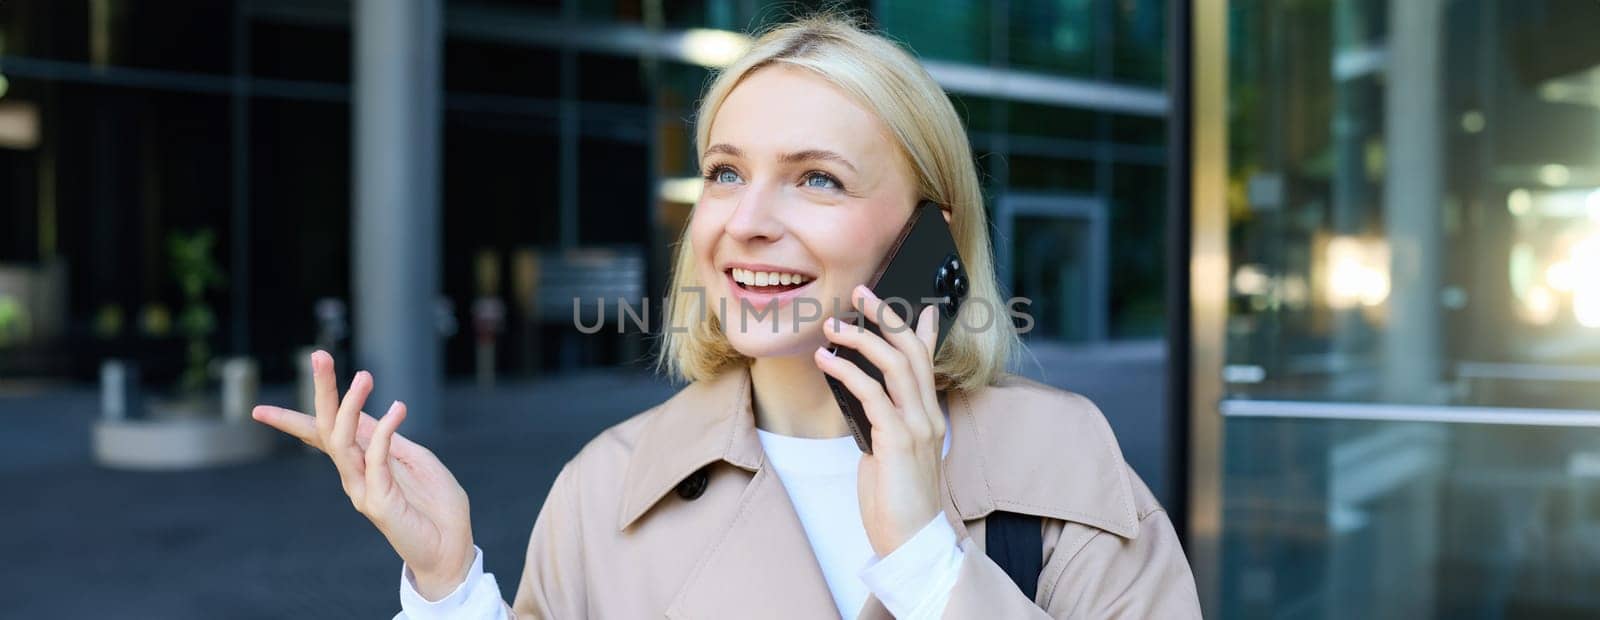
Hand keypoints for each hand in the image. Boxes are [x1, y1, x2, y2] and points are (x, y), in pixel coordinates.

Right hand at [250, 351, 474, 599]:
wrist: (452, 547)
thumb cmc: (436, 506)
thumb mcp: (415, 461)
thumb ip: (389, 440)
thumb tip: (365, 414)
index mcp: (360, 464)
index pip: (320, 436)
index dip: (292, 421)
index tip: (258, 411)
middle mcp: (354, 475)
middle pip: (325, 428)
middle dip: (322, 392)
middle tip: (319, 356)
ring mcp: (362, 488)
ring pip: (342, 439)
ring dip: (350, 404)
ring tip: (365, 376)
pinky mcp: (379, 500)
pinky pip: (376, 458)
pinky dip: (384, 430)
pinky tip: (398, 408)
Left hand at [813, 285, 944, 556]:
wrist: (911, 541)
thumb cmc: (896, 501)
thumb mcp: (890, 452)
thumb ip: (884, 422)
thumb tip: (864, 396)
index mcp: (929, 417)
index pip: (928, 362)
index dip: (924, 329)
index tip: (920, 303)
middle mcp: (928, 416)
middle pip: (911, 351)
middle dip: (886, 316)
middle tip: (861, 292)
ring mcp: (916, 427)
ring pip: (894, 363)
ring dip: (862, 337)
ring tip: (832, 325)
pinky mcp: (897, 440)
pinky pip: (871, 393)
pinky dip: (847, 371)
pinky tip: (826, 361)